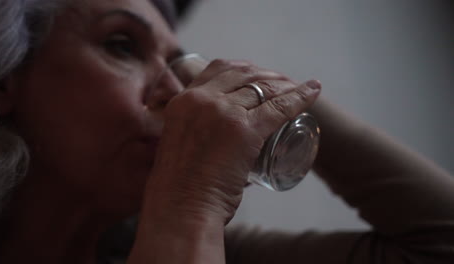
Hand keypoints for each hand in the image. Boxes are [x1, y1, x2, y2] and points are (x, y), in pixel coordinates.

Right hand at [144, 59, 320, 223]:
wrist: (180, 207)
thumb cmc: (180, 186)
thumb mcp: (179, 143)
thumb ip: (193, 132)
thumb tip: (213, 137)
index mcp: (183, 100)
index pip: (218, 68)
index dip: (244, 69)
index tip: (257, 76)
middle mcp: (201, 99)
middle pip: (243, 73)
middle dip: (266, 74)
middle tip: (281, 83)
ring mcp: (223, 112)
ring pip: (263, 87)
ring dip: (284, 84)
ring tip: (297, 88)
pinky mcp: (245, 130)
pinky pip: (279, 107)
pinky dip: (300, 97)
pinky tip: (312, 91)